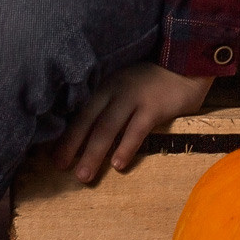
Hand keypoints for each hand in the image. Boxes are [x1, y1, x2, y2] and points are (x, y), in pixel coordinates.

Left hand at [52, 62, 213, 182]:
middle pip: (89, 119)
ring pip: (108, 127)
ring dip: (94, 152)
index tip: (52, 155)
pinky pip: (137, 129)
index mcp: (105, 86)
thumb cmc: (152, 80)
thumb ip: (108, 102)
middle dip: (73, 144)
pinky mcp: (154, 106)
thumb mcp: (125, 84)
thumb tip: (86, 133)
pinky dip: (126, 147)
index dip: (65, 133)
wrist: (186, 64)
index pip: (80, 111)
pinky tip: (118, 164)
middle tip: (60, 167)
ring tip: (83, 175)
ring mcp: (134, 96)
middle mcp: (115, 89)